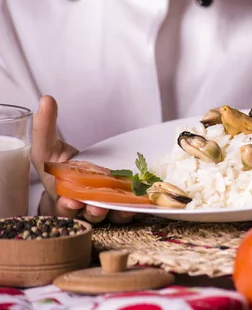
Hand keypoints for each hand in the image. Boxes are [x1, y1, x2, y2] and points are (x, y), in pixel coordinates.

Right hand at [32, 95, 134, 223]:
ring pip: (113, 216)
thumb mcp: (48, 147)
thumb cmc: (59, 165)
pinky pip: (131, 210)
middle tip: (98, 206)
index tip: (70, 200)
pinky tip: (143, 201)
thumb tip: (46, 100)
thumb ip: (44, 127)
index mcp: (64, 198)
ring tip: (123, 205)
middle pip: (91, 215)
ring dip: (118, 212)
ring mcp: (107, 208)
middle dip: (94, 211)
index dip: (67, 206)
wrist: (79, 177)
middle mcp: (86, 207)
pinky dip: (137, 207)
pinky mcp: (124, 205)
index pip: (64, 207)